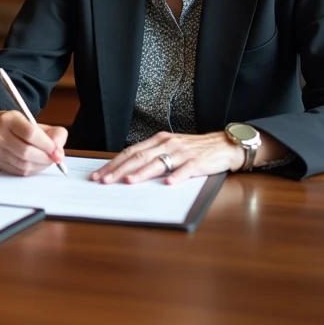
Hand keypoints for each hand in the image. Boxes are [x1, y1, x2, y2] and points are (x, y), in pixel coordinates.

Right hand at [0, 110, 67, 176]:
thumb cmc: (22, 127)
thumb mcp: (41, 125)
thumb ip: (57, 135)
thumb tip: (58, 154)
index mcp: (10, 118)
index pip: (30, 133)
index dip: (47, 145)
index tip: (56, 151)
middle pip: (26, 151)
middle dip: (45, 158)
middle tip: (53, 159)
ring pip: (23, 164)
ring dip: (39, 166)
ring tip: (45, 161)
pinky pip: (18, 171)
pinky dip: (31, 170)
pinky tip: (35, 164)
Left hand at [90, 131, 243, 184]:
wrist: (223, 144)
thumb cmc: (194, 149)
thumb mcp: (170, 149)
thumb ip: (152, 157)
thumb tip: (127, 171)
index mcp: (158, 140)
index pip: (130, 152)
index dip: (113, 163)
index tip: (99, 174)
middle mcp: (167, 144)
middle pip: (139, 157)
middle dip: (119, 170)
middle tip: (104, 180)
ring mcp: (182, 153)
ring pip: (158, 162)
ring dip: (141, 173)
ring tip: (128, 182)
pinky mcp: (198, 161)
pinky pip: (186, 170)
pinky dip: (176, 176)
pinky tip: (168, 184)